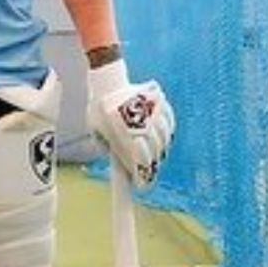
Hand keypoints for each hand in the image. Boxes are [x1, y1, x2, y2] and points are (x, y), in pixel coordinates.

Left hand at [86, 60, 175, 188]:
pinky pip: (169, 122)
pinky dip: (167, 132)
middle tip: (148, 170)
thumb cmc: (99, 109)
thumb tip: (120, 163)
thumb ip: (109, 148)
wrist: (107, 80)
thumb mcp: (97, 132)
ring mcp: (153, 112)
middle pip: (155, 151)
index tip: (142, 186)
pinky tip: (162, 137)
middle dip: (152, 164)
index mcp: (125, 133)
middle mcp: (142, 123)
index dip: (142, 177)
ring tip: (155, 155)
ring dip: (160, 149)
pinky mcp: (160, 102)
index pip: (140, 161)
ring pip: (164, 138)